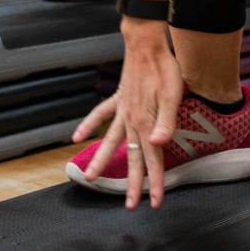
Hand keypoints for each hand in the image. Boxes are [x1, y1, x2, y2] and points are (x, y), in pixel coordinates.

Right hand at [74, 20, 182, 209]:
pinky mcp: (118, 99)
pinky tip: (76, 137)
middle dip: (131, 184)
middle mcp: (131, 121)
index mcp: (146, 123)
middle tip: (129, 206)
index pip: (152, 159)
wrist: (146, 44)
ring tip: (90, 179)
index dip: (155, 182)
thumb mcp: (173, 95)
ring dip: (101, 161)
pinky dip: (88, 125)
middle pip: (132, 158)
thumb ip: (165, 122)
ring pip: (110, 142)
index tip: (155, 203)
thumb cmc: (164, 68)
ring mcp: (122, 111)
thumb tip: (159, 144)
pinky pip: (100, 115)